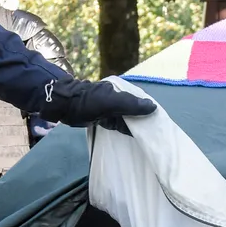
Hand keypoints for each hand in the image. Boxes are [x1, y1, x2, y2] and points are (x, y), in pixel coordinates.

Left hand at [39, 78, 156, 130]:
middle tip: (157, 132)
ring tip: (149, 136)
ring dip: (137, 126)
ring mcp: (111, 108)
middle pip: (136, 110)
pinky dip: (127, 129)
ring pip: (128, 118)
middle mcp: (118, 98)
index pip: (141, 101)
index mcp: (122, 91)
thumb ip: (131, 105)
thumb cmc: (88, 102)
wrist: (64, 106)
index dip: (150, 110)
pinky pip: (119, 124)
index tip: (160, 122)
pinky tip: (135, 135)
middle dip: (145, 119)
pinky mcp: (104, 118)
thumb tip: (153, 107)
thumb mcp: (111, 102)